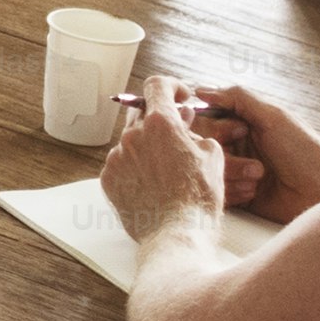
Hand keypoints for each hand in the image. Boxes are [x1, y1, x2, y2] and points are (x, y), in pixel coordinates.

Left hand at [99, 76, 226, 238]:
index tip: (179, 98)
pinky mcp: (108, 179)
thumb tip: (184, 120)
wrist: (177, 235)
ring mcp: (116, 158)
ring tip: (168, 168)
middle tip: (178, 135)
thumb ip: (196, 131)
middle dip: (161, 121)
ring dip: (148, 147)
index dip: (170, 87)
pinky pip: (121, 164)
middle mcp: (132, 136)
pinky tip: (153, 184)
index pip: (156, 85)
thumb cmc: (199, 197)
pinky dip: (135, 167)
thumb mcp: (212, 156)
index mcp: (159, 123)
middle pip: (142, 114)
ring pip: (132, 142)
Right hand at [188, 82, 319, 223]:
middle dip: (228, 158)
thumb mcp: (273, 116)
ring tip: (259, 178)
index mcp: (242, 123)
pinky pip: (216, 193)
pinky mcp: (236, 194)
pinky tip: (255, 191)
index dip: (218, 128)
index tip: (241, 132)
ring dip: (234, 176)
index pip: (206, 122)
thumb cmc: (304, 150)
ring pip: (208, 173)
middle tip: (255, 164)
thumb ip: (238, 98)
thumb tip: (200, 89)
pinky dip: (234, 192)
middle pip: (204, 149)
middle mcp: (235, 146)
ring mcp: (235, 171)